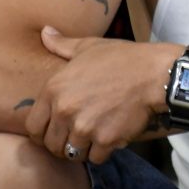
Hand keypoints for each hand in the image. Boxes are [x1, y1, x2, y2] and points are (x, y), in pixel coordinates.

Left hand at [27, 27, 182, 163]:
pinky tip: (111, 136)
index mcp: (54, 89)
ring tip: (94, 136)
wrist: (155, 73)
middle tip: (78, 135)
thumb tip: (44, 31)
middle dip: (63, 143)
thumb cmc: (123, 58)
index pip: (32, 127)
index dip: (43, 131)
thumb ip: (62, 44)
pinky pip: (96, 157)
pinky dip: (103, 151)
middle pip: (51, 145)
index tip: (57, 129)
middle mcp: (65, 110)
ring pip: (72, 153)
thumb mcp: (89, 47)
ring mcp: (85, 126)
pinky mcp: (105, 139)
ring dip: (83, 148)